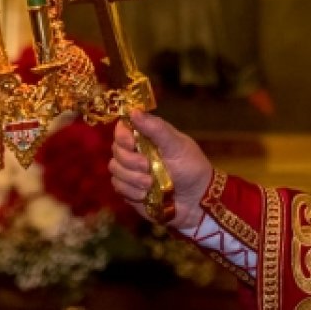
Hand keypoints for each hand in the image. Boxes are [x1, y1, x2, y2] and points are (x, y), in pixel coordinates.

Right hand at [109, 109, 211, 230]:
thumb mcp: (177, 145)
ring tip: (150, 184)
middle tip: (147, 167)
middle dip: (130, 160)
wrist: (195, 200)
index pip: (123, 128)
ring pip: (115, 169)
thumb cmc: (190, 167)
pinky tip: (146, 195)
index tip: (131, 143)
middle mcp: (136, 151)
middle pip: (116, 150)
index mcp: (148, 136)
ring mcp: (131, 171)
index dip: (122, 135)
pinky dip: (131, 191)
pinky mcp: (129, 190)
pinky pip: (118, 187)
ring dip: (132, 178)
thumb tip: (133, 111)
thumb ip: (156, 129)